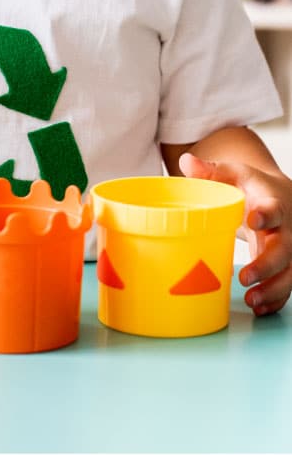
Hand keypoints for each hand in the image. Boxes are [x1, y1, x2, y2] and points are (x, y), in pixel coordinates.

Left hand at [180, 152, 291, 315]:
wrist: (280, 197)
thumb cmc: (250, 186)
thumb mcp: (233, 174)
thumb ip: (210, 171)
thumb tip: (186, 160)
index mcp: (271, 201)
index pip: (274, 207)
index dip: (266, 214)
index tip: (253, 220)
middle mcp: (286, 228)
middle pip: (285, 248)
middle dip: (267, 264)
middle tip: (245, 276)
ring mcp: (289, 249)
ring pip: (290, 272)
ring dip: (273, 288)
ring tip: (252, 300)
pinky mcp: (286, 265)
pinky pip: (287, 285)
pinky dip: (276, 298)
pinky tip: (260, 307)